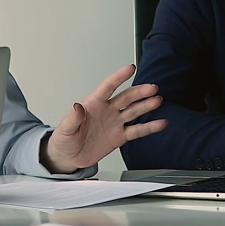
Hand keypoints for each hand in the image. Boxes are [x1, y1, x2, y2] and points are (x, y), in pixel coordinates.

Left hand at [41, 64, 166, 173]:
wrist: (69, 157)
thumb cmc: (64, 140)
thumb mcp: (65, 129)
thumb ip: (72, 118)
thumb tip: (77, 107)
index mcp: (93, 104)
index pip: (108, 87)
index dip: (119, 77)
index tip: (130, 68)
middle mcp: (107, 110)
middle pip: (126, 98)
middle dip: (139, 92)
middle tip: (152, 88)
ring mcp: (114, 122)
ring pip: (134, 111)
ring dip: (146, 106)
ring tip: (158, 101)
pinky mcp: (119, 136)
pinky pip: (137, 130)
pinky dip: (149, 127)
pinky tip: (160, 123)